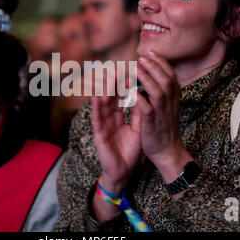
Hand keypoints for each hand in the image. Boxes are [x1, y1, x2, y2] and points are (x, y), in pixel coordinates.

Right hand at [91, 76, 141, 194]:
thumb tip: (143, 96)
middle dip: (112, 83)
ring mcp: (102, 126)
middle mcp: (108, 119)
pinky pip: (97, 119)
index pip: (120, 98)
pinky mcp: (98, 135)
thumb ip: (138, 114)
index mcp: (118, 118)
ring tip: (107, 77)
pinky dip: (96, 108)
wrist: (123, 172)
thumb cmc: (129, 152)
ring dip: (104, 90)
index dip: (123, 86)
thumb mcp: (138, 129)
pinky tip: (97, 96)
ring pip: (102, 105)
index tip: (128, 72)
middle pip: (110, 98)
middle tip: (115, 67)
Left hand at [136, 51, 192, 182]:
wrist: (167, 151)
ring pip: (158, 91)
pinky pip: (147, 109)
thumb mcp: (168, 108)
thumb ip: (164, 93)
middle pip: (166, 80)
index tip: (152, 52)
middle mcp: (170, 104)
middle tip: (143, 56)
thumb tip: (158, 76)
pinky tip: (132, 91)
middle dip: (155, 66)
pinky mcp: (152, 124)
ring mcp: (162, 114)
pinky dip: (140, 99)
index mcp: (173, 99)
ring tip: (136, 68)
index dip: (161, 63)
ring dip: (147, 78)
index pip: (170, 76)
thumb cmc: (164, 128)